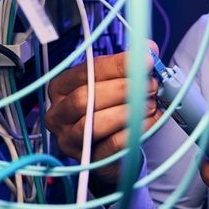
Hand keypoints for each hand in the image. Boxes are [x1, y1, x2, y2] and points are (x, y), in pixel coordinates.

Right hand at [46, 42, 161, 190]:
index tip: (145, 61)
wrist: (109, 150)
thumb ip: (130, 65)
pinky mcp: (86, 160)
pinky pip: (110, 145)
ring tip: (149, 104)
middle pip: (85, 97)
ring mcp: (68, 139)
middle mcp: (58, 113)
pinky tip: (148, 121)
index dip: (118, 64)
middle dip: (122, 89)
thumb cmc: (108, 110)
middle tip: (150, 86)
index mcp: (61, 87)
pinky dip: (133, 131)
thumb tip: (149, 49)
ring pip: (93, 123)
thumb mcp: (115, 83)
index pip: (87, 70)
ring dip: (127, 111)